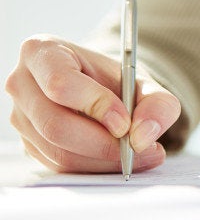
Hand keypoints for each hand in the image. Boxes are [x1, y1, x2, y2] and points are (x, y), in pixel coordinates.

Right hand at [5, 34, 180, 172]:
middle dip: (103, 143)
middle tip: (140, 147)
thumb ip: (157, 102)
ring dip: (105, 160)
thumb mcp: (144, 81)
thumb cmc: (118, 79)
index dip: (96, 106)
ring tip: (141, 153)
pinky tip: (121, 158)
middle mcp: (22, 84)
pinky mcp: (31, 145)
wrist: (105, 90)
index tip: (126, 122)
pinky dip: (96, 167)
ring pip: (59, 153)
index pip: (60, 84)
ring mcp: (22, 118)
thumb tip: (144, 136)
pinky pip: (62, 167)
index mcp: (42, 51)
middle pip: (56, 125)